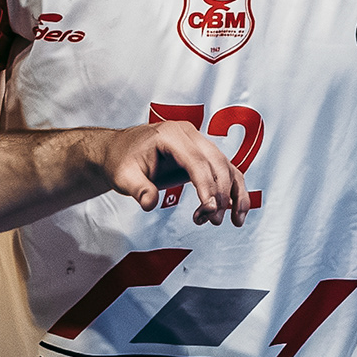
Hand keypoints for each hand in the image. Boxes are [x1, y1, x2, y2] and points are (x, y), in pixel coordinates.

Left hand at [96, 118, 246, 222]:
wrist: (120, 151)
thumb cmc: (122, 161)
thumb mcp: (123, 176)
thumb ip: (138, 189)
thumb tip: (150, 204)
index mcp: (171, 134)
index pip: (196, 160)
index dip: (206, 185)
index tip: (210, 208)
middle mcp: (190, 134)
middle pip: (217, 162)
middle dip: (221, 193)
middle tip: (214, 220)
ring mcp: (199, 143)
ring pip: (227, 167)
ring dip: (234, 194)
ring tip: (235, 221)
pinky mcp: (203, 156)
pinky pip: (226, 172)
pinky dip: (235, 192)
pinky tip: (236, 213)